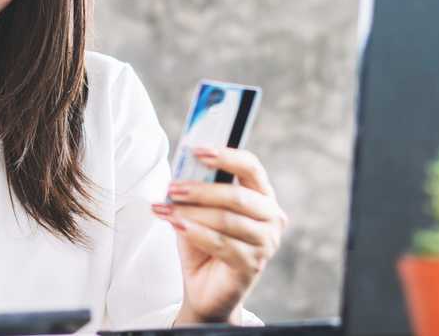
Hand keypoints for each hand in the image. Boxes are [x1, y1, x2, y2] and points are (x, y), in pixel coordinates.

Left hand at [152, 147, 287, 324]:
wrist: (205, 289)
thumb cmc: (204, 244)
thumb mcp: (199, 210)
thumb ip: (199, 188)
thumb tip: (184, 165)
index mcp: (262, 196)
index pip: (252, 167)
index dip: (225, 156)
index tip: (197, 151)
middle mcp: (272, 218)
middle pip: (238, 196)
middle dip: (201, 190)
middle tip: (173, 188)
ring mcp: (266, 243)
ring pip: (226, 220)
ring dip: (192, 212)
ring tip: (166, 209)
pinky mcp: (253, 265)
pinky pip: (221, 243)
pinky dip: (195, 232)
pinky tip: (177, 225)